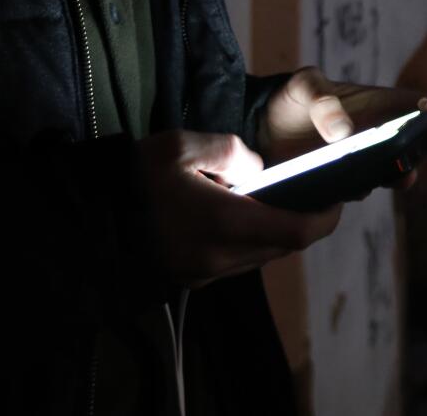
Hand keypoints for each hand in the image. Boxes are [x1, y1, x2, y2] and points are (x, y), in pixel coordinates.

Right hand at [137, 129, 340, 288]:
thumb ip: (232, 152)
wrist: (89, 219)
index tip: (337, 199)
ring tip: (272, 200)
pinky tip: (238, 215)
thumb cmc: (136, 178)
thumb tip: (258, 172)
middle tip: (309, 194)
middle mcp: (220, 257)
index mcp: (225, 223)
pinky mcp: (192, 279)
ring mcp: (205, 274)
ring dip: (274, 232)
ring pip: (261, 257)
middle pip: (283, 247)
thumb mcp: (183, 146)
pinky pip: (237, 262)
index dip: (325, 218)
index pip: (297, 232)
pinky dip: (249, 241)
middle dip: (302, 222)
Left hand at [259, 67, 426, 191]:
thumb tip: (344, 133)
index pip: (416, 105)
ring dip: (404, 171)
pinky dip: (366, 188)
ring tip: (406, 172)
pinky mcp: (344, 186)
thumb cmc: (290, 100)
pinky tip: (362, 186)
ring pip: (393, 170)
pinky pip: (362, 190)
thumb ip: (322, 99)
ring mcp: (363, 163)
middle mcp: (377, 135)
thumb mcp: (303, 86)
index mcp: (376, 104)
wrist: (259, 133)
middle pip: (416, 141)